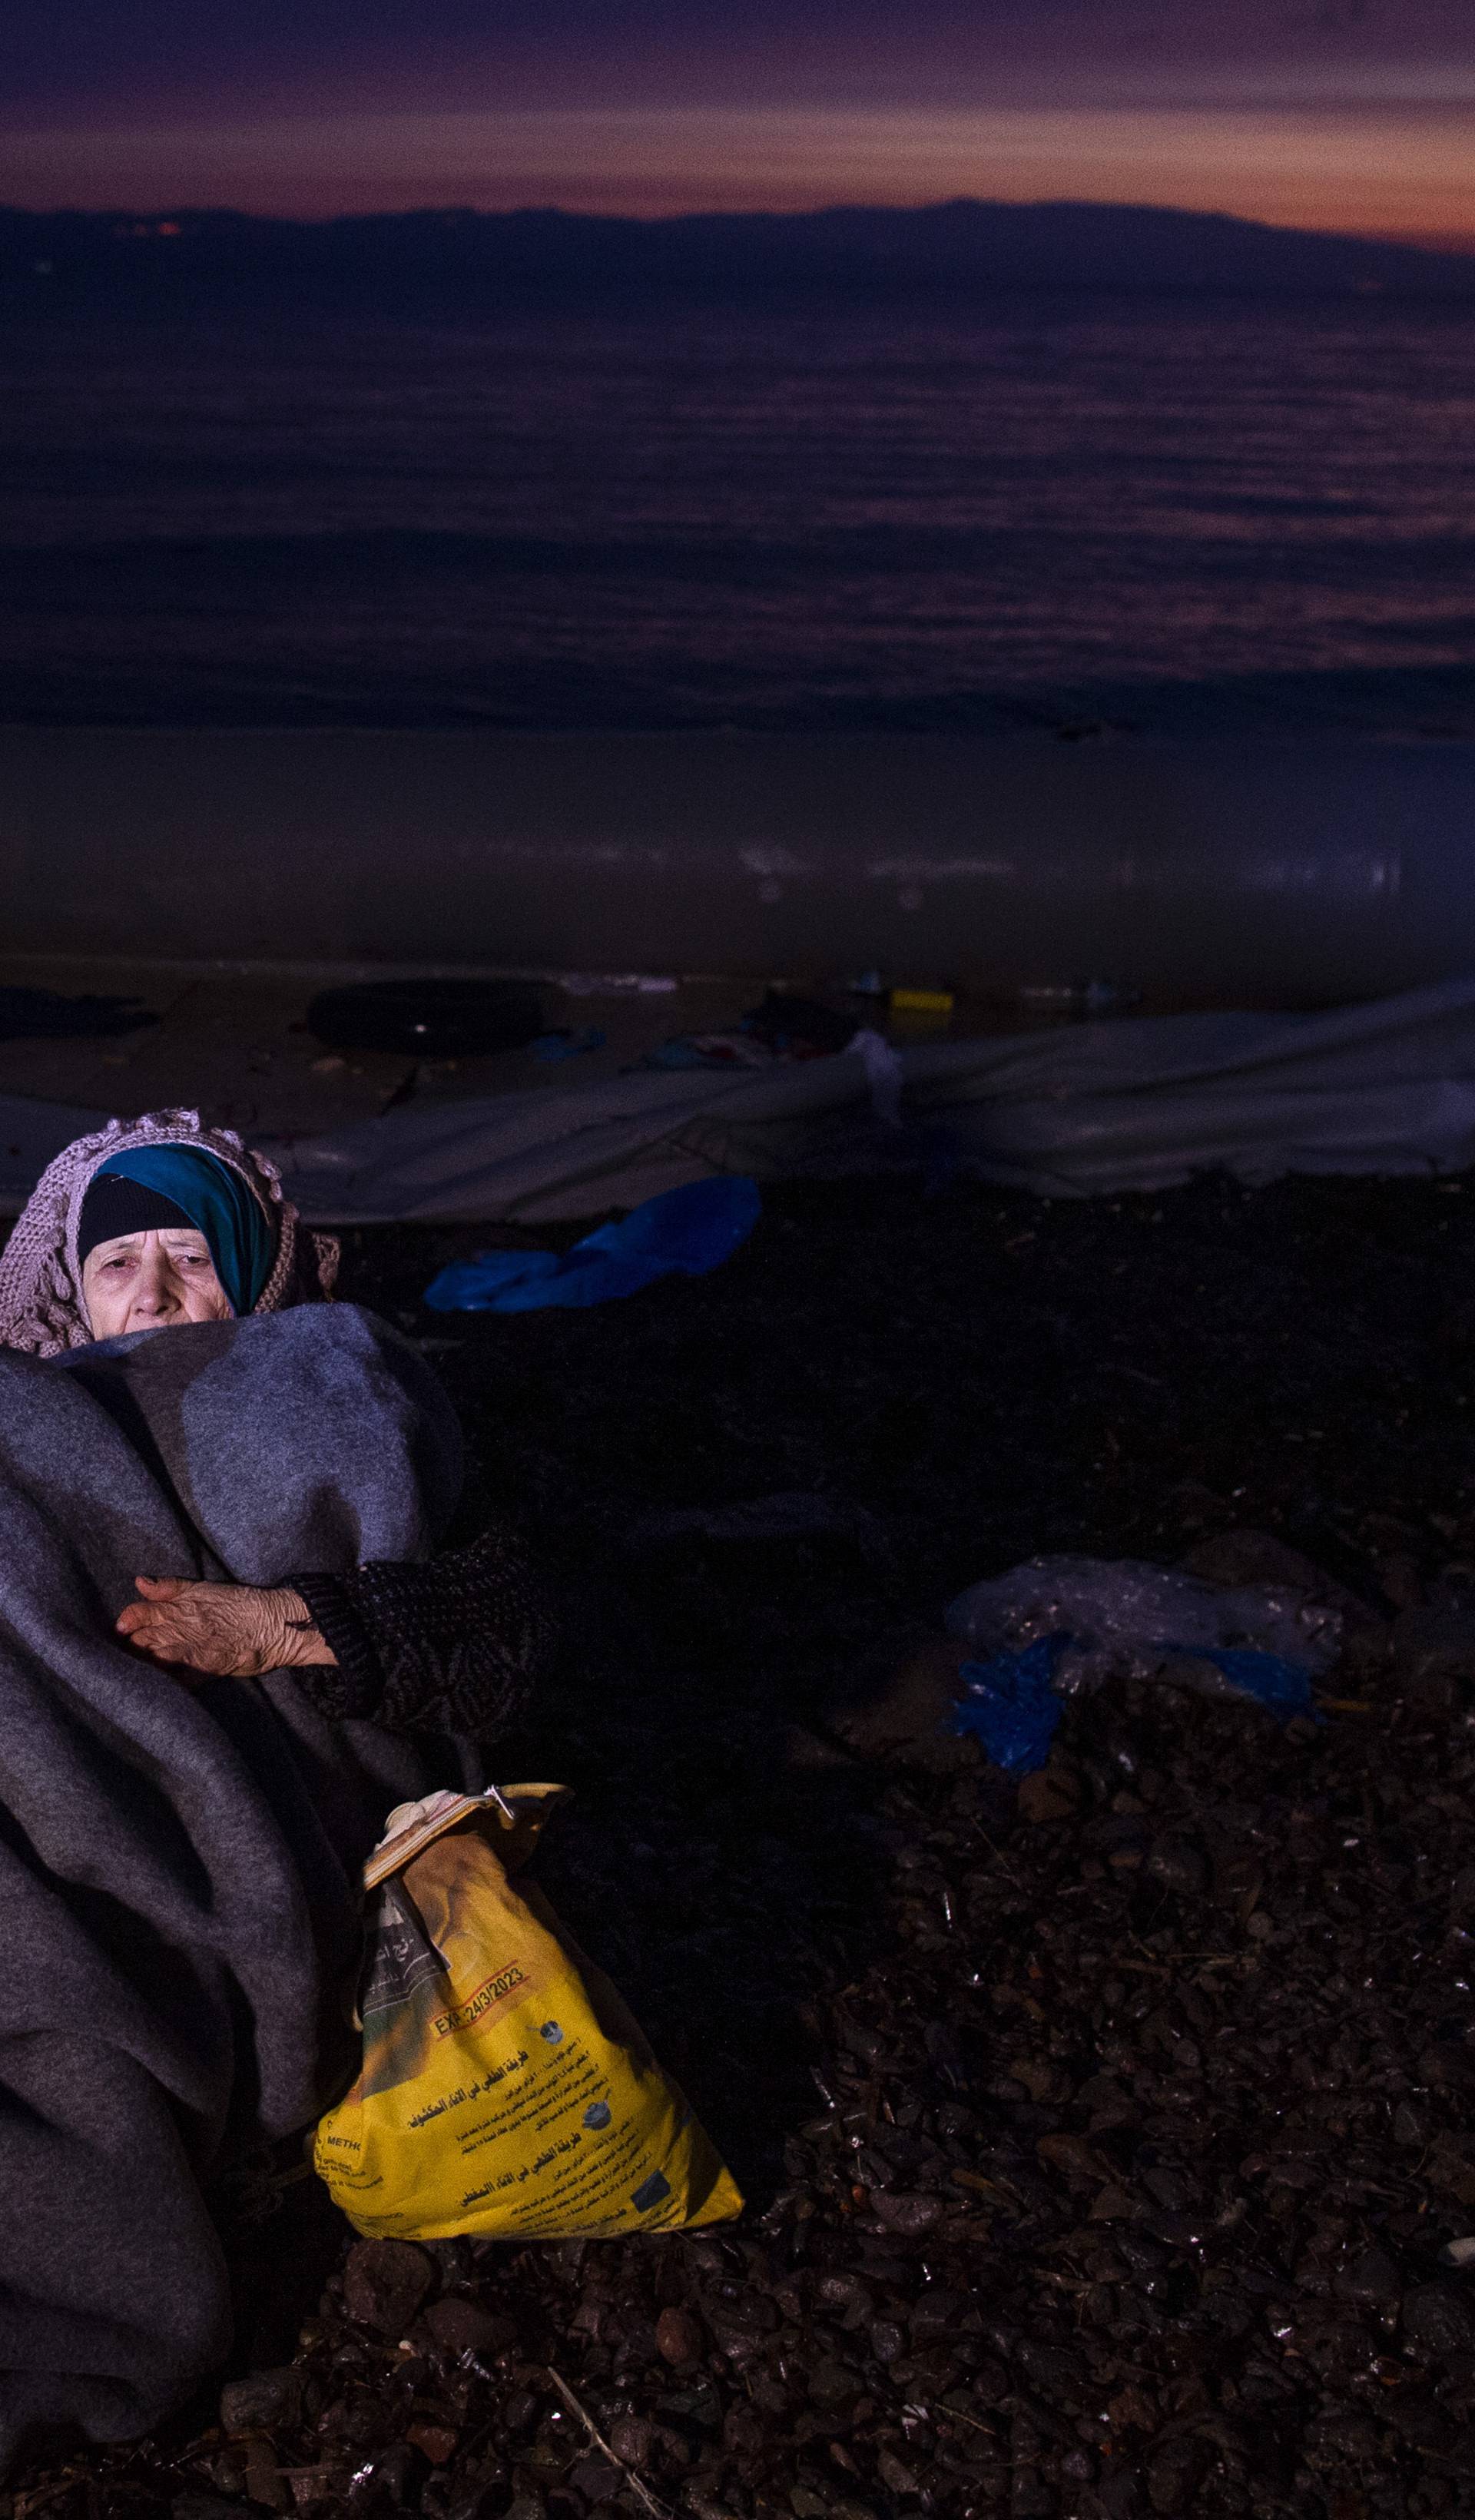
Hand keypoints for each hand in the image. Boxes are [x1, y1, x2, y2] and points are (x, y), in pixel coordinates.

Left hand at [116, 1576, 337, 1679]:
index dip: (127, 1621)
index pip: (140, 1613)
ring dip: (143, 1666)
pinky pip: (177, 1681)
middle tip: (124, 1653)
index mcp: (180, 1606)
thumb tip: (139, 1582)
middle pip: (141, 1640)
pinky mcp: (204, 1671)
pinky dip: (166, 1685)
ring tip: (134, 1672)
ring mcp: (192, 1650)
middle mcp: (181, 1628)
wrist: (273, 1623)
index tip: (121, 1629)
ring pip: (154, 1660)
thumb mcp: (204, 1587)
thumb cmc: (241, 1603)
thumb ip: (170, 1586)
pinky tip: (159, 1688)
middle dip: (130, 1647)